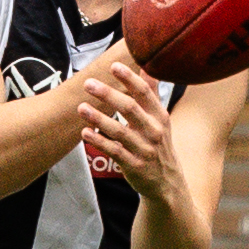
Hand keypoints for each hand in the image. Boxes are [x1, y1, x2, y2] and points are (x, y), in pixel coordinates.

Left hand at [78, 52, 178, 197]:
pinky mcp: (134, 165)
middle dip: (108, 95)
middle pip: (130, 109)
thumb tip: (147, 67)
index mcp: (159, 116)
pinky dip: (99, 141)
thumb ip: (151, 94)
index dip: (129, 79)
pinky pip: (114, 151)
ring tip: (81, 107)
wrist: (167, 182)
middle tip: (88, 83)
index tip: (113, 66)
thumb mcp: (160, 119)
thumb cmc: (158, 144)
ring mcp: (144, 149)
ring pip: (119, 131)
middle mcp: (154, 131)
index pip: (144, 93)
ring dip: (99, 118)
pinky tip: (85, 132)